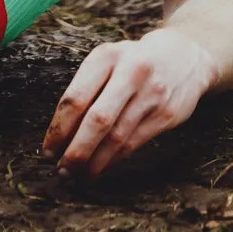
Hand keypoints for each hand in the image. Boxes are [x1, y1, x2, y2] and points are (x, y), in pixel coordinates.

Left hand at [42, 28, 216, 178]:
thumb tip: (60, 132)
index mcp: (106, 56)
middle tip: (61, 170)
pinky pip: (135, 143)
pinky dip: (115, 159)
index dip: (59, 128)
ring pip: (117, 137)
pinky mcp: (167, 114)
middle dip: (76, 150)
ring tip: (79, 175)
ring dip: (95, 161)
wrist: (185, 56)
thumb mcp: (108, 60)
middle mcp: (130, 73)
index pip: (76, 97)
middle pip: (97, 120)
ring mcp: (151, 95)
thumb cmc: (132, 61)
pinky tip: (101, 167)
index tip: (47, 150)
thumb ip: (87, 88)